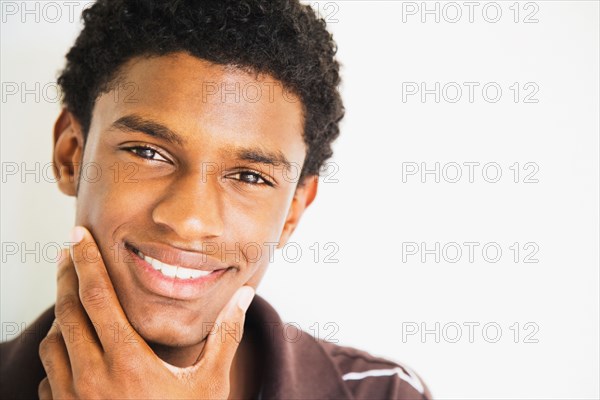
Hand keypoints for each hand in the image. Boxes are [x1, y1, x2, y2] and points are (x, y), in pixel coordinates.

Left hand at [38, 226, 254, 399]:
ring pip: (52, 342)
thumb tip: (245, 295)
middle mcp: (91, 377)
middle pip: (67, 311)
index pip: (98, 298)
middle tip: (71, 253)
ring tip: (77, 301)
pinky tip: (76, 350)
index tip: (79, 236)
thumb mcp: (211, 382)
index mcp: (127, 361)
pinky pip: (49, 374)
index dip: (87, 262)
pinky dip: (58, 354)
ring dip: (62, 316)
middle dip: (67, 276)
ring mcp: (73, 399)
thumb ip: (226, 335)